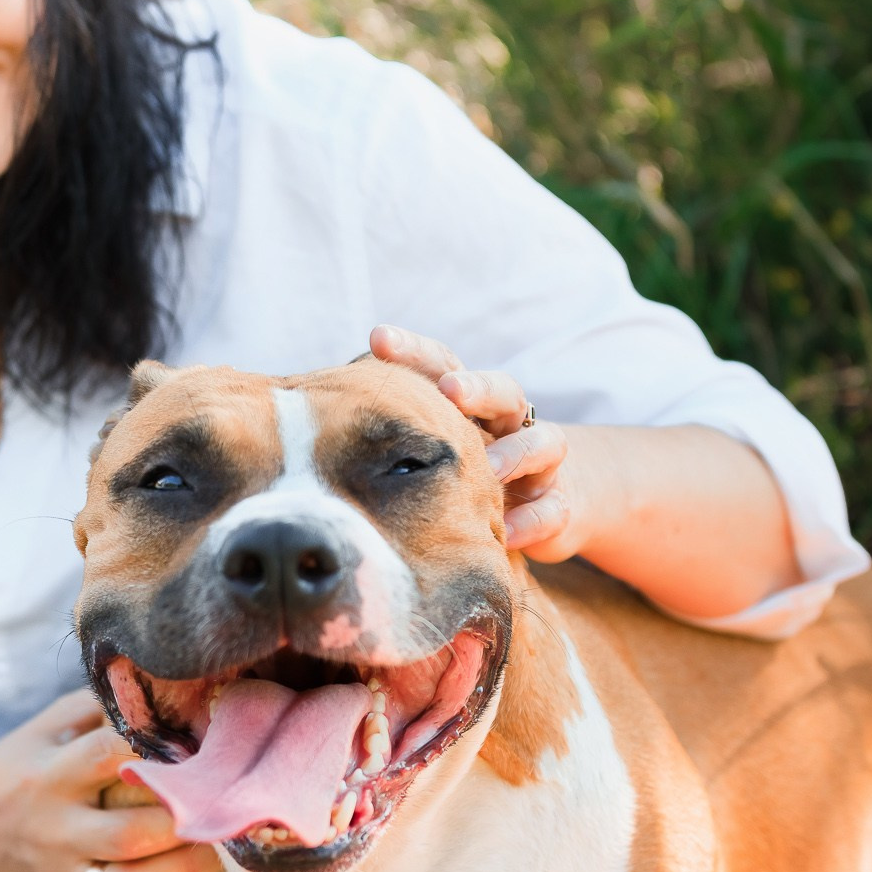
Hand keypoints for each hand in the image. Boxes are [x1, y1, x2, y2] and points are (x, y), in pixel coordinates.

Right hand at [0, 690, 220, 871]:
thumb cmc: (20, 763)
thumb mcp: (47, 725)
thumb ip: (99, 706)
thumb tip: (166, 691)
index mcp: (51, 776)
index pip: (105, 758)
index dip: (155, 749)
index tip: (198, 741)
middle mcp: (56, 830)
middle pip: (127, 834)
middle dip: (182, 822)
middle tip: (222, 805)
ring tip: (220, 849)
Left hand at [368, 323, 590, 562]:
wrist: (544, 505)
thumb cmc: (469, 466)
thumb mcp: (436, 444)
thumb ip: (393, 430)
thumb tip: (313, 420)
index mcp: (470, 401)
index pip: (443, 364)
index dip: (413, 350)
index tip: (377, 338)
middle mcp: (508, 422)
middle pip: (503, 391)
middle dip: (477, 388)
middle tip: (451, 391)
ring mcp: (539, 462)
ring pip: (542, 443)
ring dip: (515, 453)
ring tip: (491, 468)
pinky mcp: (558, 505)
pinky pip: (552, 509)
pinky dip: (532, 520)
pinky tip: (509, 533)